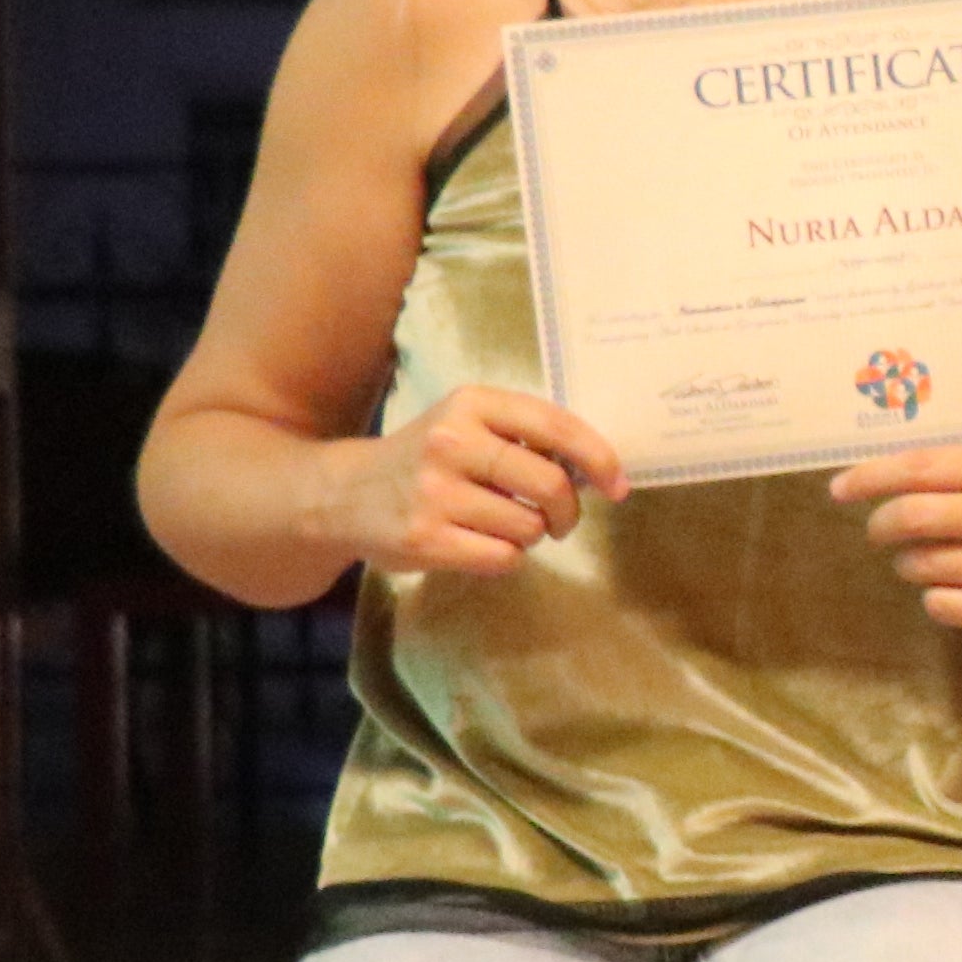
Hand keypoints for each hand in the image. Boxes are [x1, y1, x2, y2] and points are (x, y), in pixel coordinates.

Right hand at [334, 384, 623, 576]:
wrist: (343, 494)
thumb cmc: (426, 459)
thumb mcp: (467, 425)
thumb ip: (524, 436)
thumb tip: (596, 470)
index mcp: (471, 404)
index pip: (555, 426)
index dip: (598, 458)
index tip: (618, 485)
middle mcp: (451, 442)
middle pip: (550, 484)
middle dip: (568, 510)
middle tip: (560, 520)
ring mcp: (434, 492)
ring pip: (529, 526)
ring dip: (532, 534)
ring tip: (505, 526)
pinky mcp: (424, 538)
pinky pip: (503, 557)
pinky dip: (507, 556)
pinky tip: (482, 544)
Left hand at [833, 443, 961, 642]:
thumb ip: (951, 468)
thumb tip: (866, 473)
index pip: (923, 467)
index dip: (872, 477)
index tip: (840, 489)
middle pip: (913, 516)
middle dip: (881, 526)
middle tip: (878, 532)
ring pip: (921, 564)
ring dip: (912, 564)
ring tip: (936, 562)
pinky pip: (938, 603)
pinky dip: (937, 598)